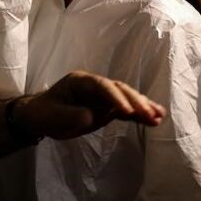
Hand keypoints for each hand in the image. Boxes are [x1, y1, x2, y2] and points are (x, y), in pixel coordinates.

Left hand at [19, 71, 164, 139]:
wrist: (41, 118)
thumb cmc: (45, 113)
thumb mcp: (53, 116)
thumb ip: (73, 115)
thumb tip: (93, 116)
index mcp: (81, 81)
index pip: (102, 86)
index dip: (115, 97)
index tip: (126, 112)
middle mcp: (95, 86)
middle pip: (119, 89)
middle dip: (135, 102)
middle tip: (150, 115)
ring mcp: (103, 97)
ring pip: (126, 98)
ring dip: (142, 106)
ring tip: (159, 116)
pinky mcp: (107, 109)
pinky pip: (126, 110)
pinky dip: (139, 114)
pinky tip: (154, 119)